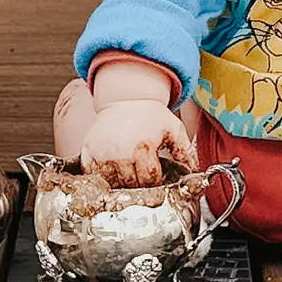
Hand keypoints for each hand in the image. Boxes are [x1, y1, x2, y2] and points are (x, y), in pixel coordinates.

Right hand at [80, 99, 196, 186]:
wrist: (125, 95)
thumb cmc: (150, 114)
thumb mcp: (173, 128)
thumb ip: (185, 151)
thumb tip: (193, 172)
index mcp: (143, 147)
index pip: (150, 180)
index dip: (155, 183)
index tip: (156, 179)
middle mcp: (121, 153)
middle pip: (131, 185)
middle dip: (139, 185)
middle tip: (142, 178)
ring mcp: (102, 153)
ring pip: (112, 184)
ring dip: (121, 184)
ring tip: (128, 175)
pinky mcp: (88, 152)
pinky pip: (94, 176)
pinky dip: (101, 179)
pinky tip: (111, 172)